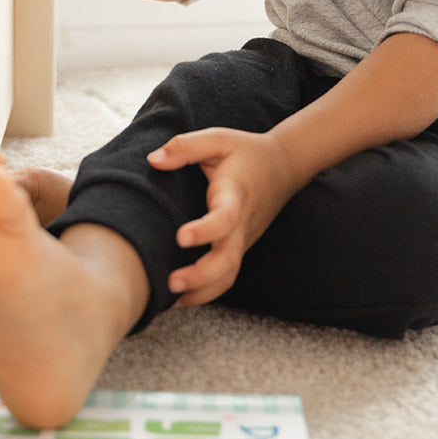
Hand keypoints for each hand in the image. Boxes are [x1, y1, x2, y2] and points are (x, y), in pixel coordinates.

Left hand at [147, 126, 295, 306]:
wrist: (284, 168)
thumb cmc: (245, 152)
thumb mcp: (219, 139)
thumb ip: (186, 146)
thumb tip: (154, 161)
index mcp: (235, 194)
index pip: (226, 217)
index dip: (206, 229)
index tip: (181, 237)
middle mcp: (242, 223)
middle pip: (230, 259)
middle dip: (202, 276)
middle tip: (171, 282)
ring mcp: (242, 239)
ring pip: (229, 275)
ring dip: (203, 291)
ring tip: (171, 298)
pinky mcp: (239, 248)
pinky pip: (226, 275)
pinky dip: (205, 292)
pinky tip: (178, 300)